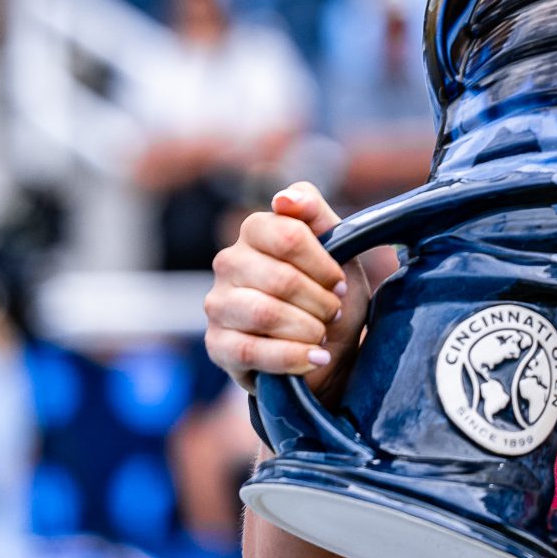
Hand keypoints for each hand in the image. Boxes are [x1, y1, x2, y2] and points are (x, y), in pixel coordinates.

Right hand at [203, 182, 375, 399]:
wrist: (326, 348)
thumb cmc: (330, 293)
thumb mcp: (339, 247)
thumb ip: (315, 212)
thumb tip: (283, 199)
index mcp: (256, 230)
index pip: (288, 235)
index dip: (323, 264)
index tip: (339, 282)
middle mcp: (228, 262)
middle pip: (281, 279)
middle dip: (320, 302)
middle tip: (334, 313)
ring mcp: (218, 304)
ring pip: (265, 314)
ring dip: (308, 329)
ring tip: (322, 335)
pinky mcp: (217, 345)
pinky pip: (251, 350)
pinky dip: (292, 357)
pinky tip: (314, 358)